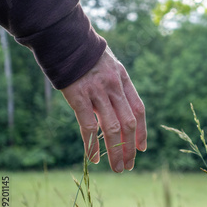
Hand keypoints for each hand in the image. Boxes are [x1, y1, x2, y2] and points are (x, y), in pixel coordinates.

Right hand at [61, 46, 146, 171]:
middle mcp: (113, 86)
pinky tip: (94, 158)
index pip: (139, 110)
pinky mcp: (78, 96)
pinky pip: (88, 126)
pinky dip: (92, 144)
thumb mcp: (109, 66)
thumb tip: (120, 113)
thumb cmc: (85, 55)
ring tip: (117, 168)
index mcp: (123, 79)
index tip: (142, 148)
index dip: (142, 131)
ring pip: (111, 128)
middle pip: (128, 123)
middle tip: (128, 166)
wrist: (64, 39)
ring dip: (115, 151)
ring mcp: (96, 91)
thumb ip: (116, 87)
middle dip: (130, 148)